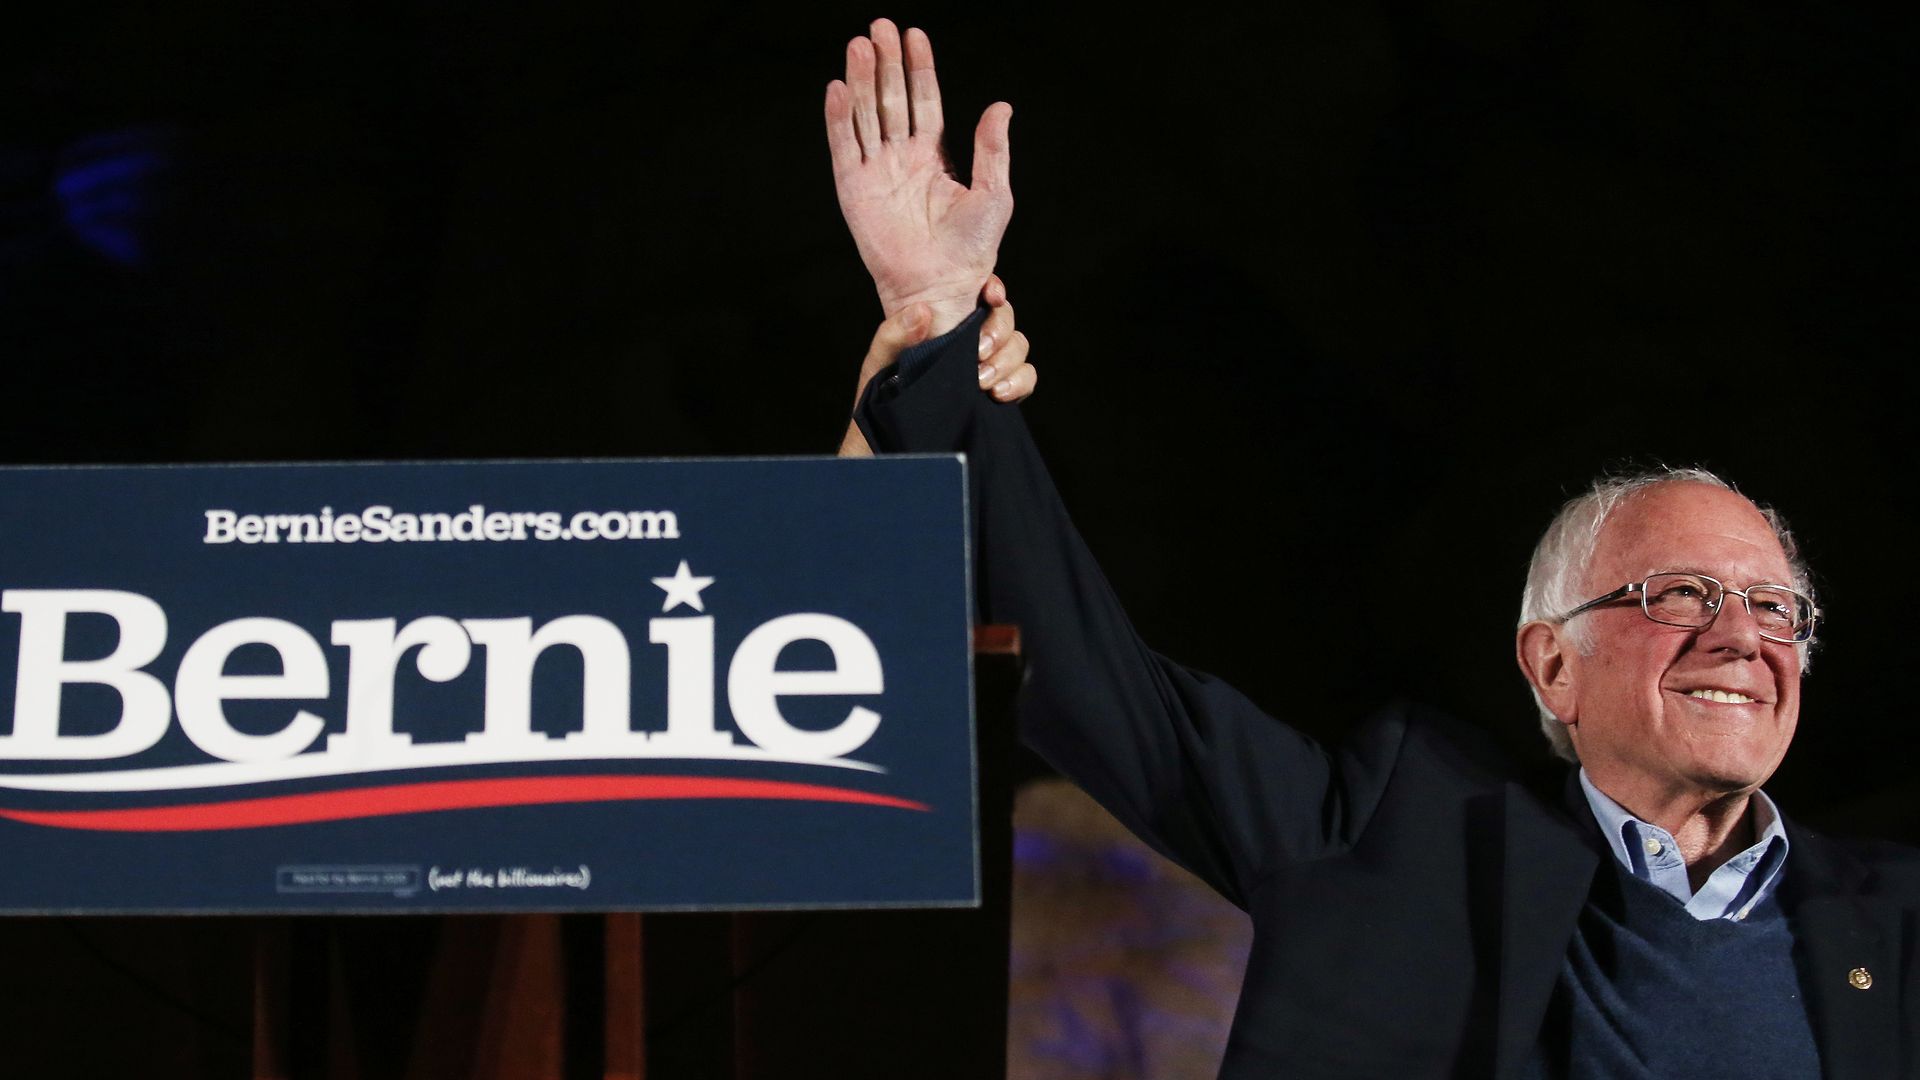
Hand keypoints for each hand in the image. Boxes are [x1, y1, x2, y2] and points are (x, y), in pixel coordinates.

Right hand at [825, 18, 1012, 335]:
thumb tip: (1001, 105)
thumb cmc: (972, 249)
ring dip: (860, 81)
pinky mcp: (853, 190)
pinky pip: (844, 147)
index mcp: (932, 156)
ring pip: (865, 116)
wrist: (944, 286)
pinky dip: (838, 118)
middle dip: (885, 64)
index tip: (914, 35)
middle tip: (880, 27)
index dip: (918, 68)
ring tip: (860, 45)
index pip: (922, 100)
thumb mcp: (994, 193)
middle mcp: (900, 159)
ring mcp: (875, 172)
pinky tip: (837, 88)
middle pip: (889, 99)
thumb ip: (992, 148)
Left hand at [840, 275, 1033, 456]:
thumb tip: (922, 311)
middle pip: (1005, 318)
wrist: (893, 436)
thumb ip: (894, 333)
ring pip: (1018, 346)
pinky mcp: (1000, 392)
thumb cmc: (882, 394)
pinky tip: (998, 393)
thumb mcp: (881, 360)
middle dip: (999, 331)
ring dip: (1006, 360)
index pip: (979, 294)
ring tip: (982, 381)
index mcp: (947, 322)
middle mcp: (972, 339)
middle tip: (979, 352)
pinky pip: (1026, 378)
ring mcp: (989, 365)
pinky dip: (1020, 382)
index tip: (992, 297)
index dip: (993, 288)